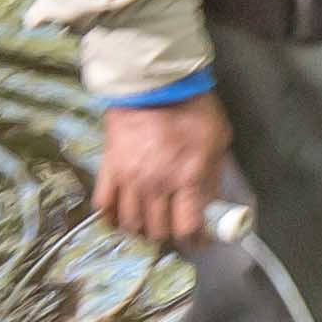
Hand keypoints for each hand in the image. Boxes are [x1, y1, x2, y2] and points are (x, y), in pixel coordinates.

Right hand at [87, 97, 226, 248]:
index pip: (188, 228)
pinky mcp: (108, 168)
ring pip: (131, 224)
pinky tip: (122, 218)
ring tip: (151, 224)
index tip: (200, 238)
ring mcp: (129, 178)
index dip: (196, 240)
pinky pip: (104, 205)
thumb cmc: (193, 108)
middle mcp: (156, 184)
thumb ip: (213, 175)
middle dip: (170, 234)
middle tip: (175, 227)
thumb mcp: (218, 139)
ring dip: (143, 230)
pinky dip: (111, 218)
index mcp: (187, 177)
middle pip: (159, 231)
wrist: (152, 82)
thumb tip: (212, 204)